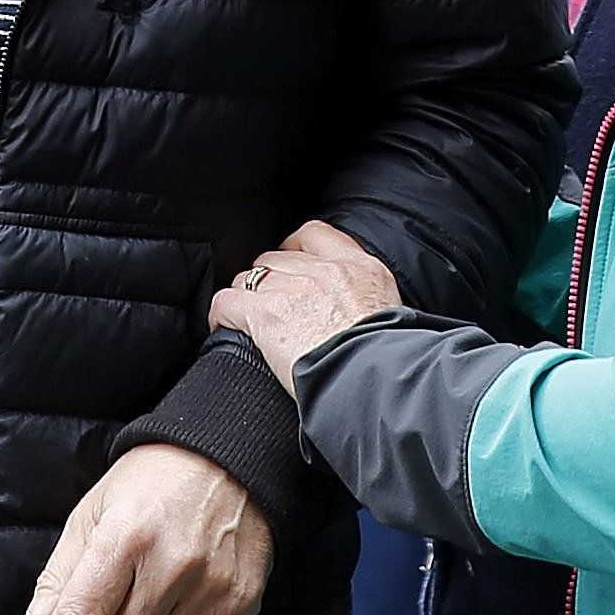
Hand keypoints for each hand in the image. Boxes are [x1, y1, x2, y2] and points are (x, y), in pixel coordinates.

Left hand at [6, 445, 267, 614]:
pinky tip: (181, 607)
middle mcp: (172, 564)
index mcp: (125, 535)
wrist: (225, 459)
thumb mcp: (92, 515)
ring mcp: (212, 586)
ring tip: (151, 592)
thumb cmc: (149, 485)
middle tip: (115, 592)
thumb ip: (57, 581)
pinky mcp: (242, 602)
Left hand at [205, 220, 404, 394]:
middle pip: (275, 259)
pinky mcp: (265, 314)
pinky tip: (223, 327)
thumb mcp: (394, 316)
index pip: (314, 234)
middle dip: (269, 280)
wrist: (375, 380)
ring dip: (246, 298)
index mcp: (359, 268)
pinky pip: (226, 302)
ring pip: (249, 279)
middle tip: (270, 304)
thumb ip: (369, 300)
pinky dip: (221, 315)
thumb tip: (361, 314)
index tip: (288, 262)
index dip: (293, 248)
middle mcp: (322, 271)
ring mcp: (291, 290)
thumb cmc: (388, 362)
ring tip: (247, 319)